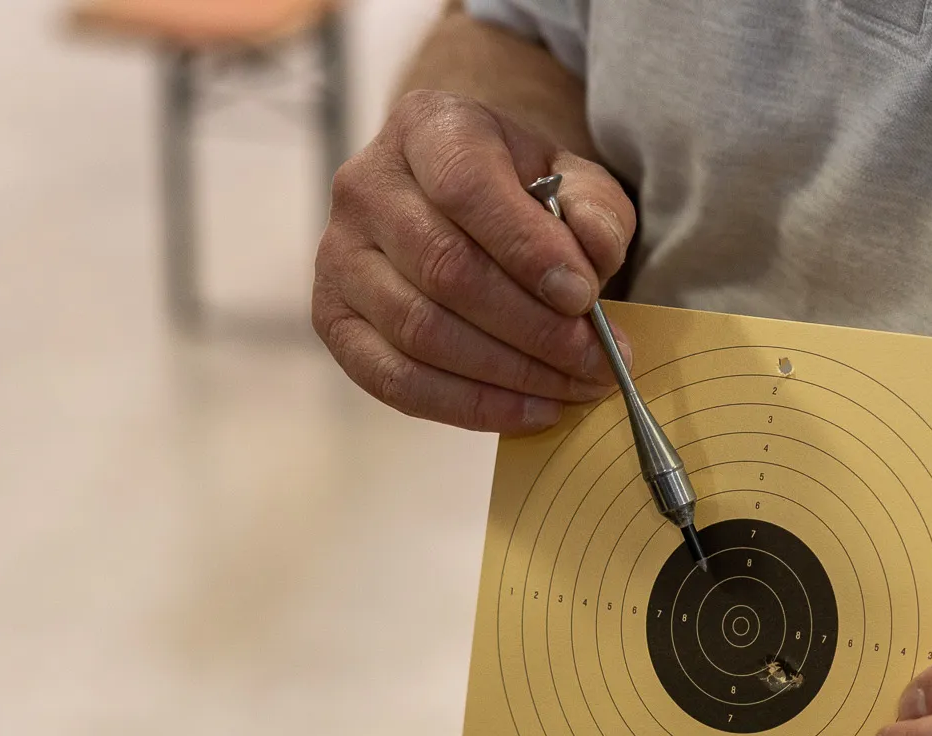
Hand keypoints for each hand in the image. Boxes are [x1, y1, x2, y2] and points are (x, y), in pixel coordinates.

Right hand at [313, 90, 636, 431]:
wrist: (462, 205)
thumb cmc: (524, 194)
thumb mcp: (575, 182)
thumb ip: (595, 211)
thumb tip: (593, 258)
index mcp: (426, 129)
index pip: (466, 188)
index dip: (527, 250)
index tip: (585, 298)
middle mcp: (365, 186)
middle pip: (445, 269)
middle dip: (534, 329)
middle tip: (598, 363)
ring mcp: (337, 256)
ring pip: (421, 331)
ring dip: (510, 375)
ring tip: (577, 388)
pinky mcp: (333, 320)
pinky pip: (396, 381)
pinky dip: (471, 407)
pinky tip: (533, 410)